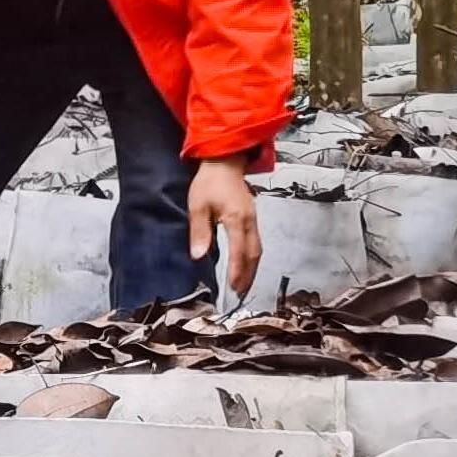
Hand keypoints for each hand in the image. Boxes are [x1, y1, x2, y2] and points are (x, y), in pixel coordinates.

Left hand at [189, 156, 261, 297]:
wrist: (224, 163)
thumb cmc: (209, 183)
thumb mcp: (198, 206)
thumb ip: (199, 232)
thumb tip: (198, 255)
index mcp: (236, 219)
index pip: (239, 251)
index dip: (237, 271)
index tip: (233, 287)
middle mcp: (249, 221)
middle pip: (254, 254)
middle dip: (248, 275)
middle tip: (240, 293)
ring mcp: (253, 219)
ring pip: (258, 249)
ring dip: (252, 268)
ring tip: (244, 284)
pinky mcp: (252, 218)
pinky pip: (256, 242)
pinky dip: (252, 257)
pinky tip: (246, 265)